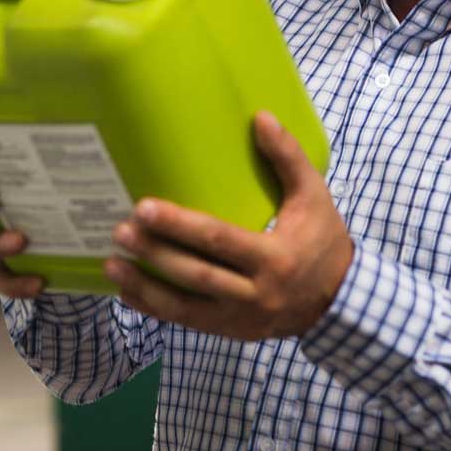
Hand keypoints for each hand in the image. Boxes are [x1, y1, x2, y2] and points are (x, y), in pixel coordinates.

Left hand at [105, 111, 352, 340]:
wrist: (338, 302)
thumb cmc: (324, 241)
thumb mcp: (314, 197)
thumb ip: (288, 158)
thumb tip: (261, 118)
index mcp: (276, 258)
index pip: (220, 241)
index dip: (179, 225)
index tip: (144, 208)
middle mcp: (256, 294)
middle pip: (196, 274)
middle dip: (154, 254)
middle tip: (121, 231)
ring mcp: (241, 319)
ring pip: (184, 307)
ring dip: (145, 286)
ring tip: (112, 263)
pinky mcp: (230, 332)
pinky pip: (186, 322)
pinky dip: (155, 308)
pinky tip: (128, 291)